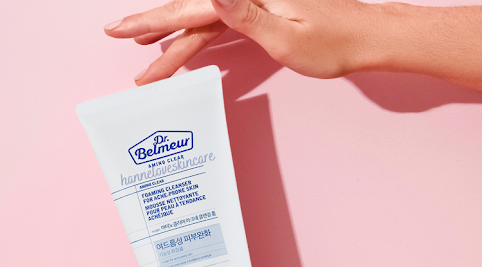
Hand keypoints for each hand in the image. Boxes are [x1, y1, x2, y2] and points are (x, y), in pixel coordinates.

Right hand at [104, 0, 375, 84]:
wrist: (364, 36)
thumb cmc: (333, 42)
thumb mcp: (287, 38)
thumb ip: (244, 15)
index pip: (188, 8)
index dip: (151, 21)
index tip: (121, 29)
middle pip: (187, 8)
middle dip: (151, 24)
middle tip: (117, 33)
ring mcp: (251, 0)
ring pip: (199, 16)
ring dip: (170, 33)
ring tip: (144, 47)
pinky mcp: (259, 10)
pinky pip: (217, 21)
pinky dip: (195, 34)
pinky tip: (183, 40)